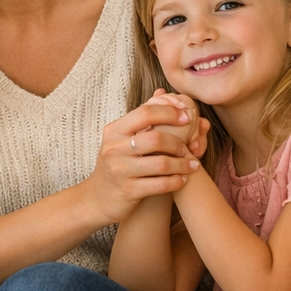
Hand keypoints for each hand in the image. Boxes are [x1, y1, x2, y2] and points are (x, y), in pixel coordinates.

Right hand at [82, 98, 202, 224]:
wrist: (97, 198)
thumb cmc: (117, 164)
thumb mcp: (122, 138)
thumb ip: (142, 117)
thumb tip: (162, 92)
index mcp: (114, 130)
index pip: (145, 113)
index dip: (170, 112)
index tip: (187, 117)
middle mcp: (114, 148)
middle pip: (156, 138)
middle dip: (179, 142)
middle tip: (189, 146)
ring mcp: (120, 171)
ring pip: (161, 163)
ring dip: (182, 164)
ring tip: (193, 165)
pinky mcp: (128, 191)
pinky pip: (160, 184)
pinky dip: (176, 181)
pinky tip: (183, 179)